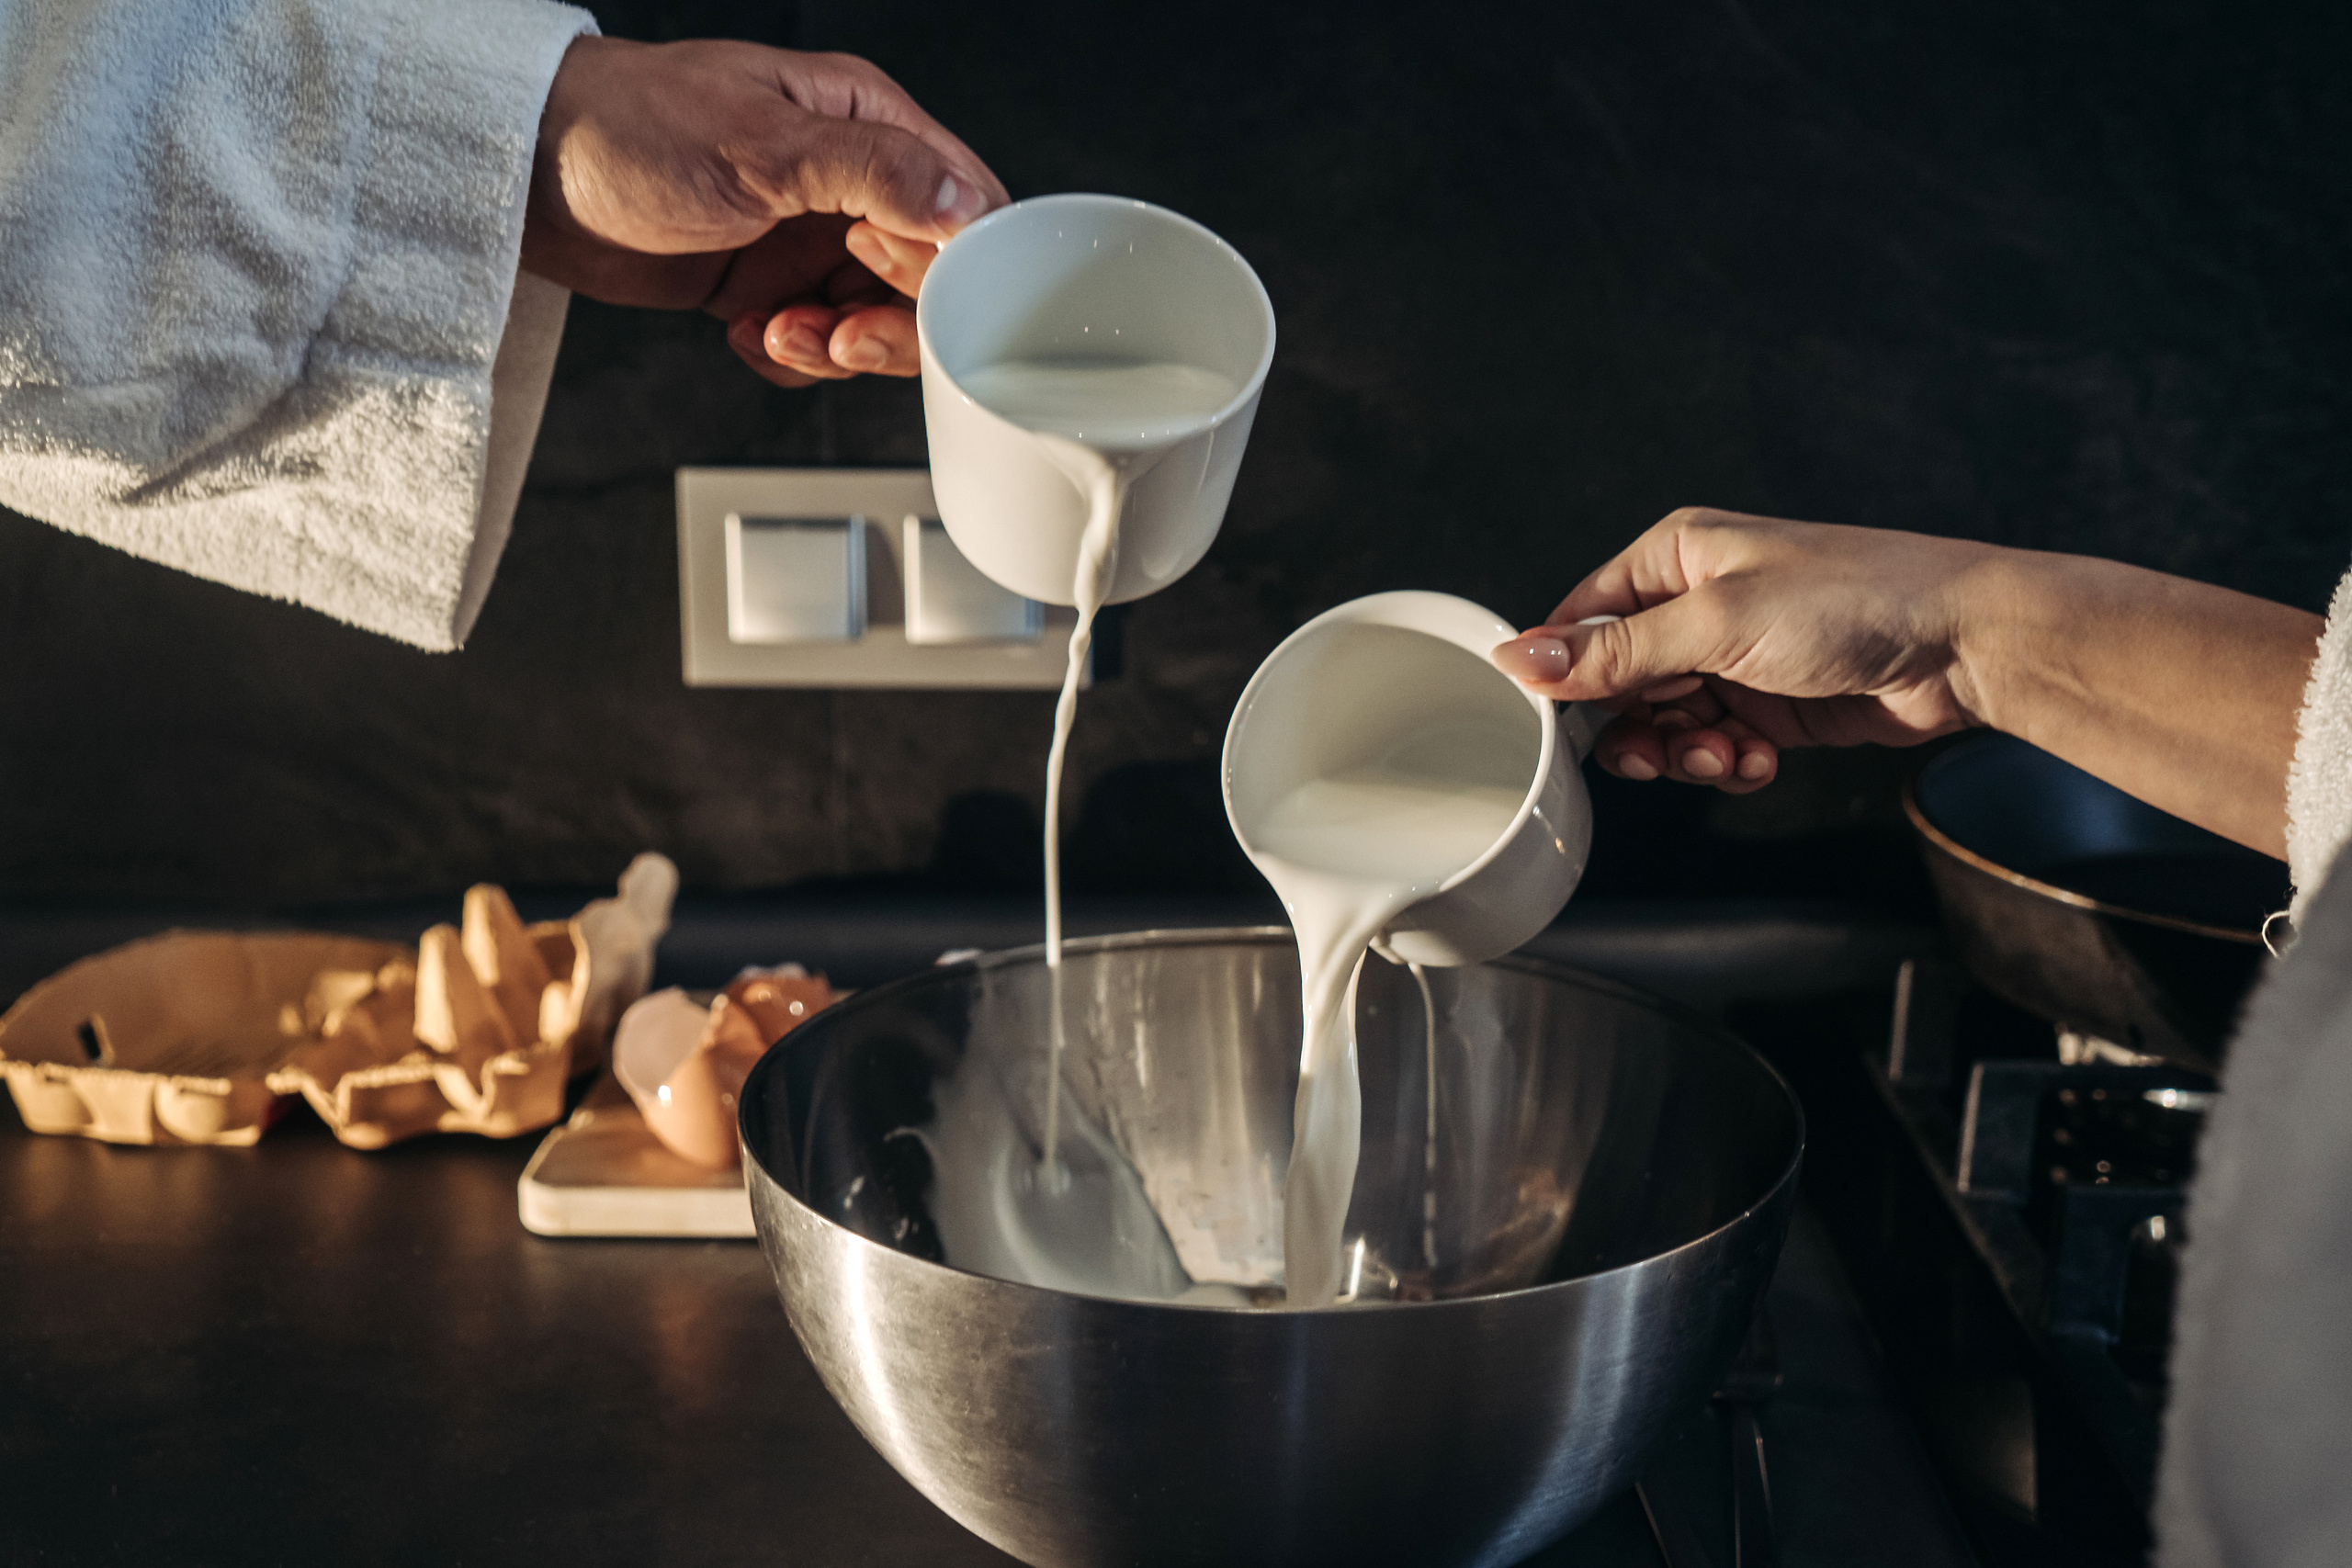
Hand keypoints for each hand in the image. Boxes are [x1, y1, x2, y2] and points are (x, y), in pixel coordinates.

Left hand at [523, 37, 1009, 386]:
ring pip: (872, 323)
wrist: (524, 172)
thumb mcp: (759, 145)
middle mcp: (847, 182)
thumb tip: (965, 204)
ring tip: (776, 330)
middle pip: (928, 281)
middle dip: (888, 324)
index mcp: (864, 123)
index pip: (963, 204)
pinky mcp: (766, 284)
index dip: (947, 263)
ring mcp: (806, 237)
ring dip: (832, 348)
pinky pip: (814, 344)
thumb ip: (873, 172)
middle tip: (836, 333)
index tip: (892, 283)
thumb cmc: (627, 124)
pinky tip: (743, 330)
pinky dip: (787, 356)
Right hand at [1492, 509, 1998, 791]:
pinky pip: (1714, 744)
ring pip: (1666, 723)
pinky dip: (1727, 762)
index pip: (1584, 619)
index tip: (1562, 725)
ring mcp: (1735, 656)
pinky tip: (1759, 759)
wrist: (1963, 644)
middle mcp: (1698, 603)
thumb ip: (1616, 652)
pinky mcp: (1769, 703)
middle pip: (1620, 683)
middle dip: (1638, 728)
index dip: (1568, 677)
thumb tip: (1523, 658)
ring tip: (1726, 754)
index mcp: (1676, 557)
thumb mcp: (1717, 624)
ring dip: (1686, 752)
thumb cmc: (1855, 600)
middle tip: (1662, 751)